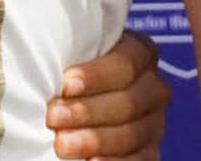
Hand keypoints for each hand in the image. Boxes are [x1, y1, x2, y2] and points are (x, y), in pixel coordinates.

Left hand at [45, 28, 169, 160]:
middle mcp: (154, 88)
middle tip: (53, 117)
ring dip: (95, 140)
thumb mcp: (72, 51)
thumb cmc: (70, 70)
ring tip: (62, 144)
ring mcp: (155, 123)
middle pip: (128, 102)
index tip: (66, 85)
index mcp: (140, 53)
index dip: (96, 76)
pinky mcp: (149, 152)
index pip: (125, 63)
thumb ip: (68, 51)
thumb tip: (45, 58)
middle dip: (87, 112)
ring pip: (131, 135)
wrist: (80, 99)